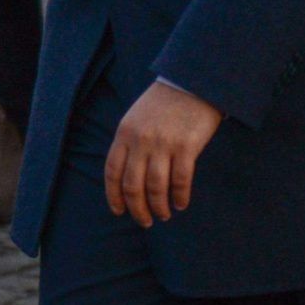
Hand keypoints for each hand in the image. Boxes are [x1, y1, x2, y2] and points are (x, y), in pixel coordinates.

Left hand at [104, 81, 224, 229]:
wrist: (192, 82)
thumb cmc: (163, 103)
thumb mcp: (136, 118)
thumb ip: (129, 143)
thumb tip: (126, 177)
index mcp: (124, 133)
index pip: (112, 172)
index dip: (114, 196)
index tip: (118, 211)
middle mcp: (140, 140)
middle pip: (132, 185)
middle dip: (137, 209)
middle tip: (145, 221)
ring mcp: (163, 144)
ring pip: (156, 187)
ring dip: (159, 207)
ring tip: (164, 215)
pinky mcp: (186, 146)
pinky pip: (180, 180)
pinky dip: (179, 196)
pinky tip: (180, 204)